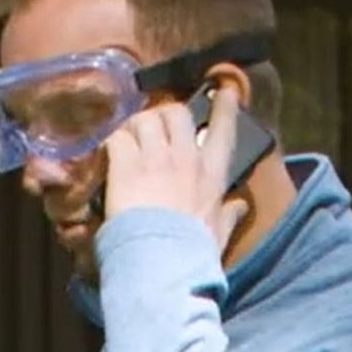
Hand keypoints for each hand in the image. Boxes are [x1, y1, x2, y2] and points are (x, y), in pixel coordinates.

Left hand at [101, 84, 248, 253]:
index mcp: (211, 175)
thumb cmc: (193, 252)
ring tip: (129, 138)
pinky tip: (110, 152)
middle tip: (155, 125)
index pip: (224, 129)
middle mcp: (185, 159)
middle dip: (165, 114)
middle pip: (177, 113)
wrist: (163, 261)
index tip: (225, 90)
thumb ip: (229, 215)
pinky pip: (118, 137)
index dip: (226, 106)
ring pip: (146, 119)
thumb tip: (240, 206)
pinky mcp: (126, 166)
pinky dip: (113, 141)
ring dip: (136, 125)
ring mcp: (155, 159)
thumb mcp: (218, 234)